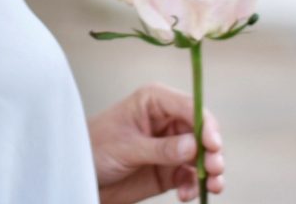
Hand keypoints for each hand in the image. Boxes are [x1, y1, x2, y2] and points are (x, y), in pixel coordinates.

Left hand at [87, 83, 224, 202]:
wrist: (79, 174)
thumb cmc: (94, 148)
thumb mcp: (126, 147)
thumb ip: (161, 148)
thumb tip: (194, 146)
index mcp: (154, 101)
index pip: (190, 107)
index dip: (206, 124)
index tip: (213, 145)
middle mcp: (167, 120)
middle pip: (203, 132)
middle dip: (213, 151)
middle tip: (215, 169)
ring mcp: (171, 145)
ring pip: (203, 155)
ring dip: (211, 171)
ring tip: (212, 186)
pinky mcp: (170, 169)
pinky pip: (192, 176)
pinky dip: (194, 186)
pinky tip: (185, 195)